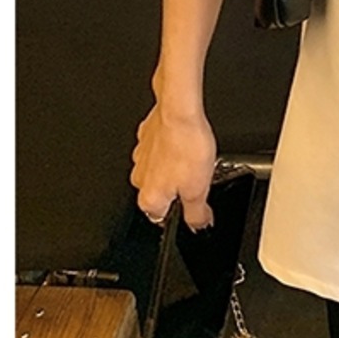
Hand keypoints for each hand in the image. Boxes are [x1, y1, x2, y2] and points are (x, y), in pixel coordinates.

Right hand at [130, 101, 216, 230]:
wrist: (179, 111)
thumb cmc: (187, 146)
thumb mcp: (199, 190)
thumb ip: (197, 214)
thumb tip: (199, 226)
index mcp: (149, 199)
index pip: (162, 218)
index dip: (182, 212)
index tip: (195, 204)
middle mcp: (139, 179)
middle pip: (162, 193)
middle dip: (179, 187)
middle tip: (198, 175)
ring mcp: (140, 156)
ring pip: (160, 170)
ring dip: (175, 166)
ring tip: (193, 155)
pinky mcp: (146, 136)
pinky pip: (160, 148)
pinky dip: (171, 147)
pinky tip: (184, 141)